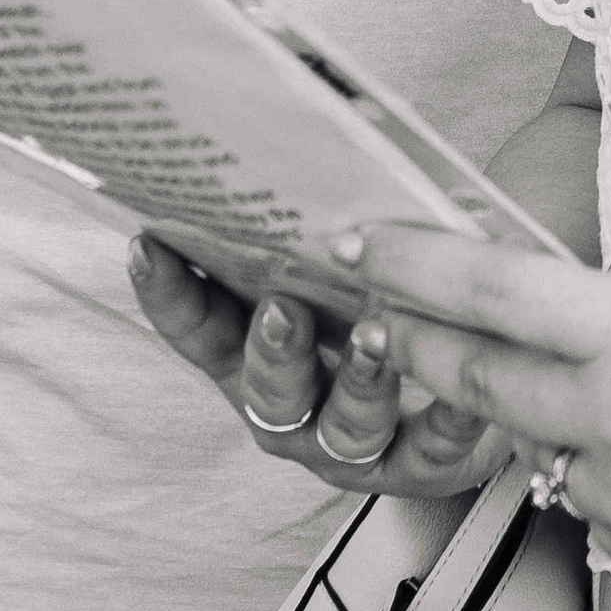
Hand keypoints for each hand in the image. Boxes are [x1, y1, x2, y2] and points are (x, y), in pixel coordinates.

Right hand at [128, 236, 506, 496]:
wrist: (464, 381)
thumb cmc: (378, 307)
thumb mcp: (336, 265)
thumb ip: (313, 230)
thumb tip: (308, 143)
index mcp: (255, 353)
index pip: (199, 329)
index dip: (168, 293)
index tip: (147, 244)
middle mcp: (293, 406)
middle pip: (268, 391)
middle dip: (274, 351)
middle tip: (283, 309)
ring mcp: (350, 444)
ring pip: (343, 428)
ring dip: (356, 385)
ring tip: (374, 341)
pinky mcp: (421, 466)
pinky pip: (433, 449)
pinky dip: (446, 421)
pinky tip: (460, 395)